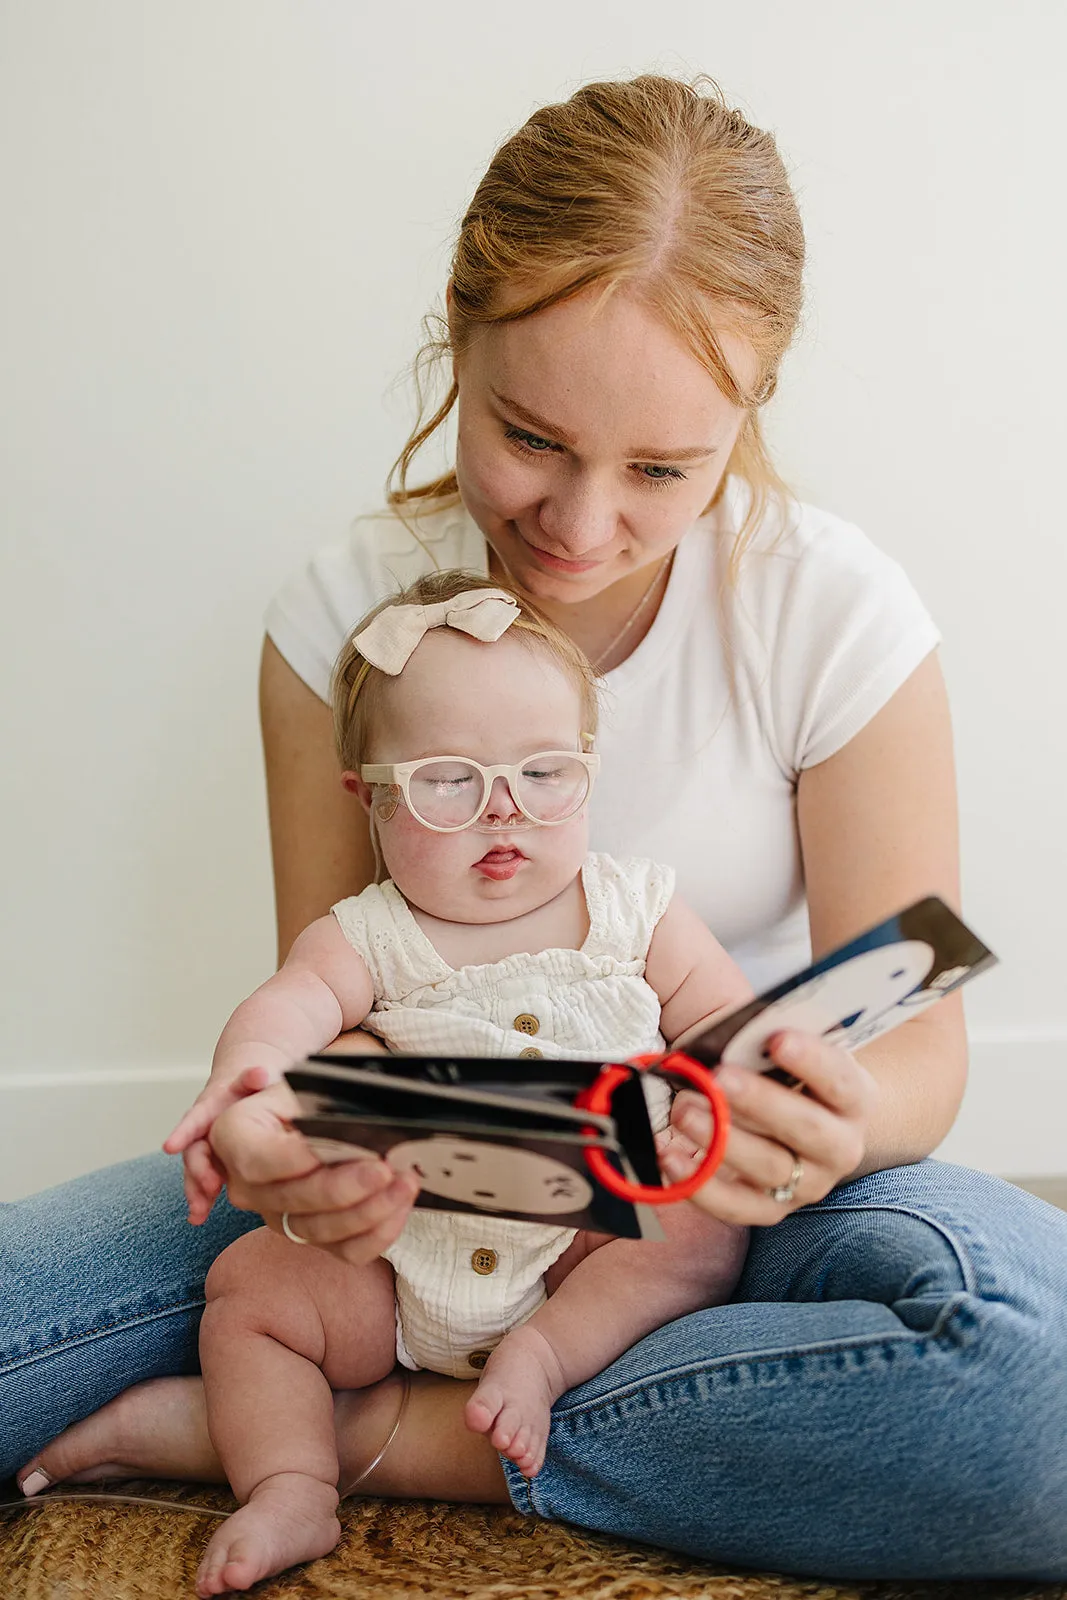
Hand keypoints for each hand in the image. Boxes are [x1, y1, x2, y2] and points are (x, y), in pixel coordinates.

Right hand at [163, 1066, 273, 1223]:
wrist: (244, 1092)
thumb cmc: (248, 1087)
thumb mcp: (252, 1078)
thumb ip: (253, 1077)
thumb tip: (260, 1074)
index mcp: (209, 1107)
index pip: (194, 1118)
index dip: (183, 1132)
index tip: (170, 1147)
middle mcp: (202, 1129)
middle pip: (193, 1150)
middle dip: (197, 1170)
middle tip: (209, 1187)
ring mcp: (206, 1148)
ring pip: (195, 1171)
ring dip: (196, 1191)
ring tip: (198, 1212)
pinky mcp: (213, 1164)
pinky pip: (203, 1183)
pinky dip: (200, 1200)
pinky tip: (198, 1218)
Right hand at [209, 1081, 420, 1264]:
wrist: (310, 1113)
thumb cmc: (306, 1095)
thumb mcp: (303, 1084)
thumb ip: (311, 1100)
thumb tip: (332, 1115)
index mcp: (234, 1138)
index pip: (258, 1159)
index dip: (297, 1160)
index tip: (337, 1148)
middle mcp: (247, 1185)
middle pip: (293, 1199)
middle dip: (344, 1187)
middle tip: (385, 1168)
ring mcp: (276, 1216)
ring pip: (320, 1230)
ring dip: (370, 1210)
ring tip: (404, 1183)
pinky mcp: (309, 1237)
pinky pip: (345, 1250)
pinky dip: (378, 1232)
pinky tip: (400, 1205)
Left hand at [658, 1030, 877, 1223]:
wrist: (808, 1128)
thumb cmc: (794, 1077)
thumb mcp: (798, 1054)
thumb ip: (776, 1044)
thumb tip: (739, 1032)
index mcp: (854, 1100)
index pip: (840, 1080)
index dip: (811, 1061)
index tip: (776, 1039)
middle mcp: (840, 1148)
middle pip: (805, 1128)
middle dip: (760, 1101)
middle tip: (720, 1076)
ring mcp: (807, 1184)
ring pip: (768, 1167)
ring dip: (722, 1139)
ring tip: (683, 1110)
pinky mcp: (771, 1210)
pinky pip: (736, 1206)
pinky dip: (700, 1184)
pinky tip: (669, 1155)